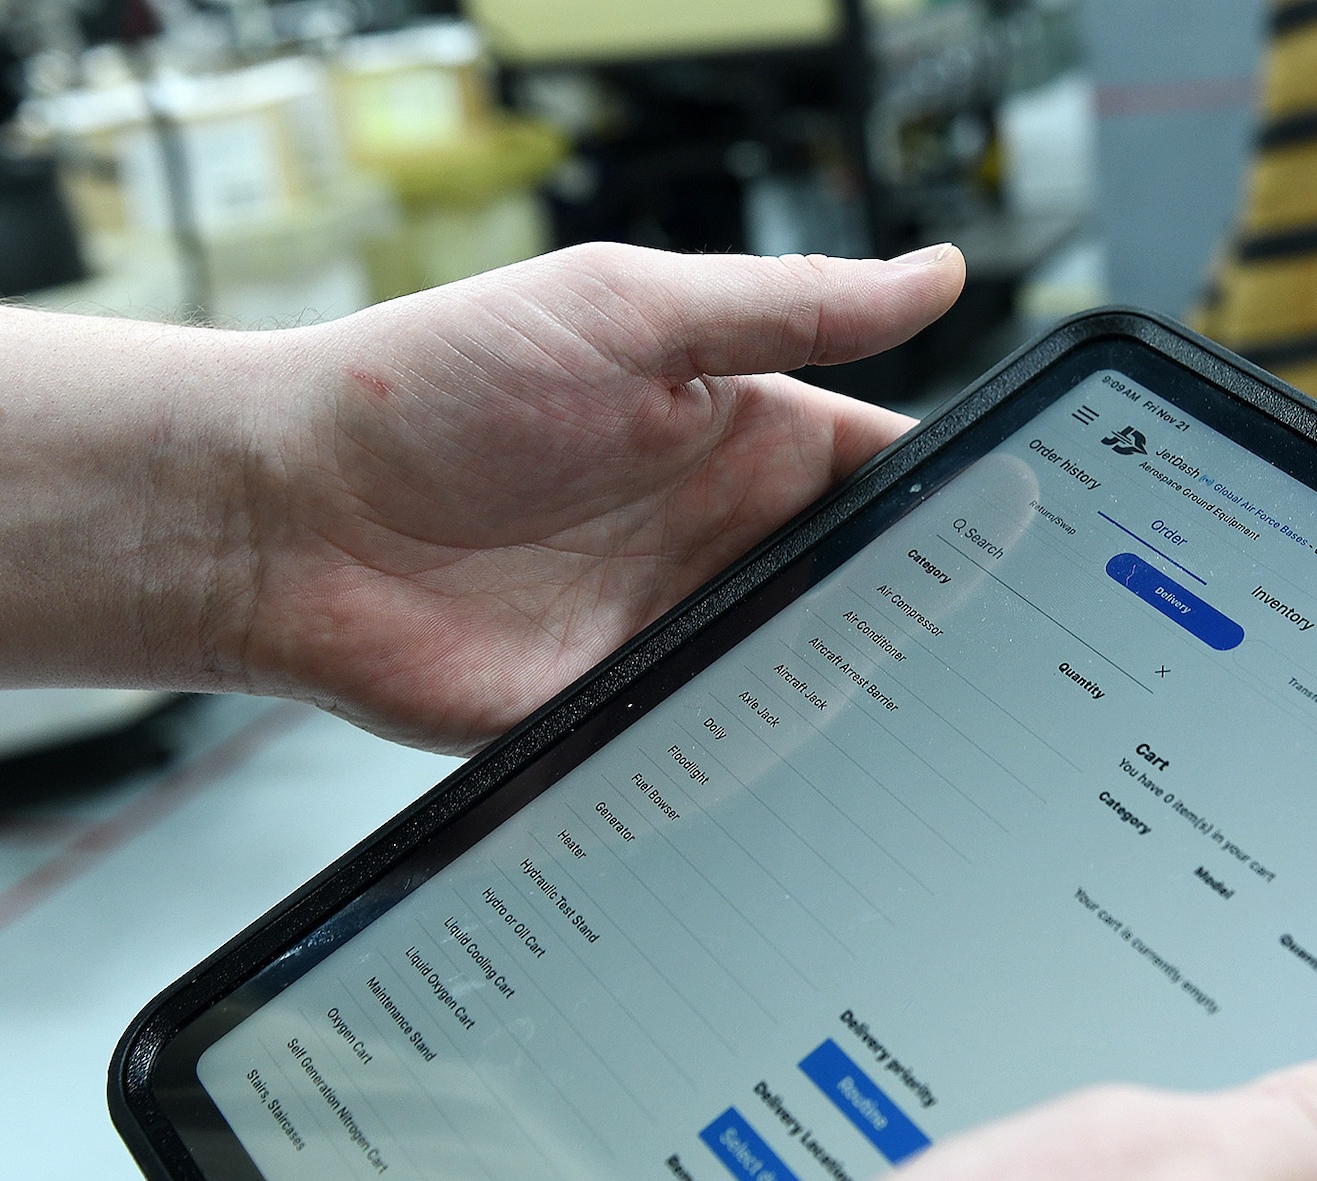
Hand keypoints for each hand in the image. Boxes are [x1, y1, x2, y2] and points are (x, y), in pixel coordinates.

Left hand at [225, 243, 964, 749]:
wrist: (286, 518)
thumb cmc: (431, 388)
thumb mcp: (630, 312)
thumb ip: (790, 308)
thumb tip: (937, 272)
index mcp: (741, 433)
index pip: (890, 472)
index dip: (963, 501)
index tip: (1031, 533)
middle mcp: (720, 537)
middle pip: (866, 587)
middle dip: (924, 614)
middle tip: (998, 651)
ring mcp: (675, 632)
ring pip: (809, 675)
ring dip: (854, 690)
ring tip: (926, 721)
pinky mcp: (625, 717)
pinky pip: (723, 747)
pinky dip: (767, 757)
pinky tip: (810, 771)